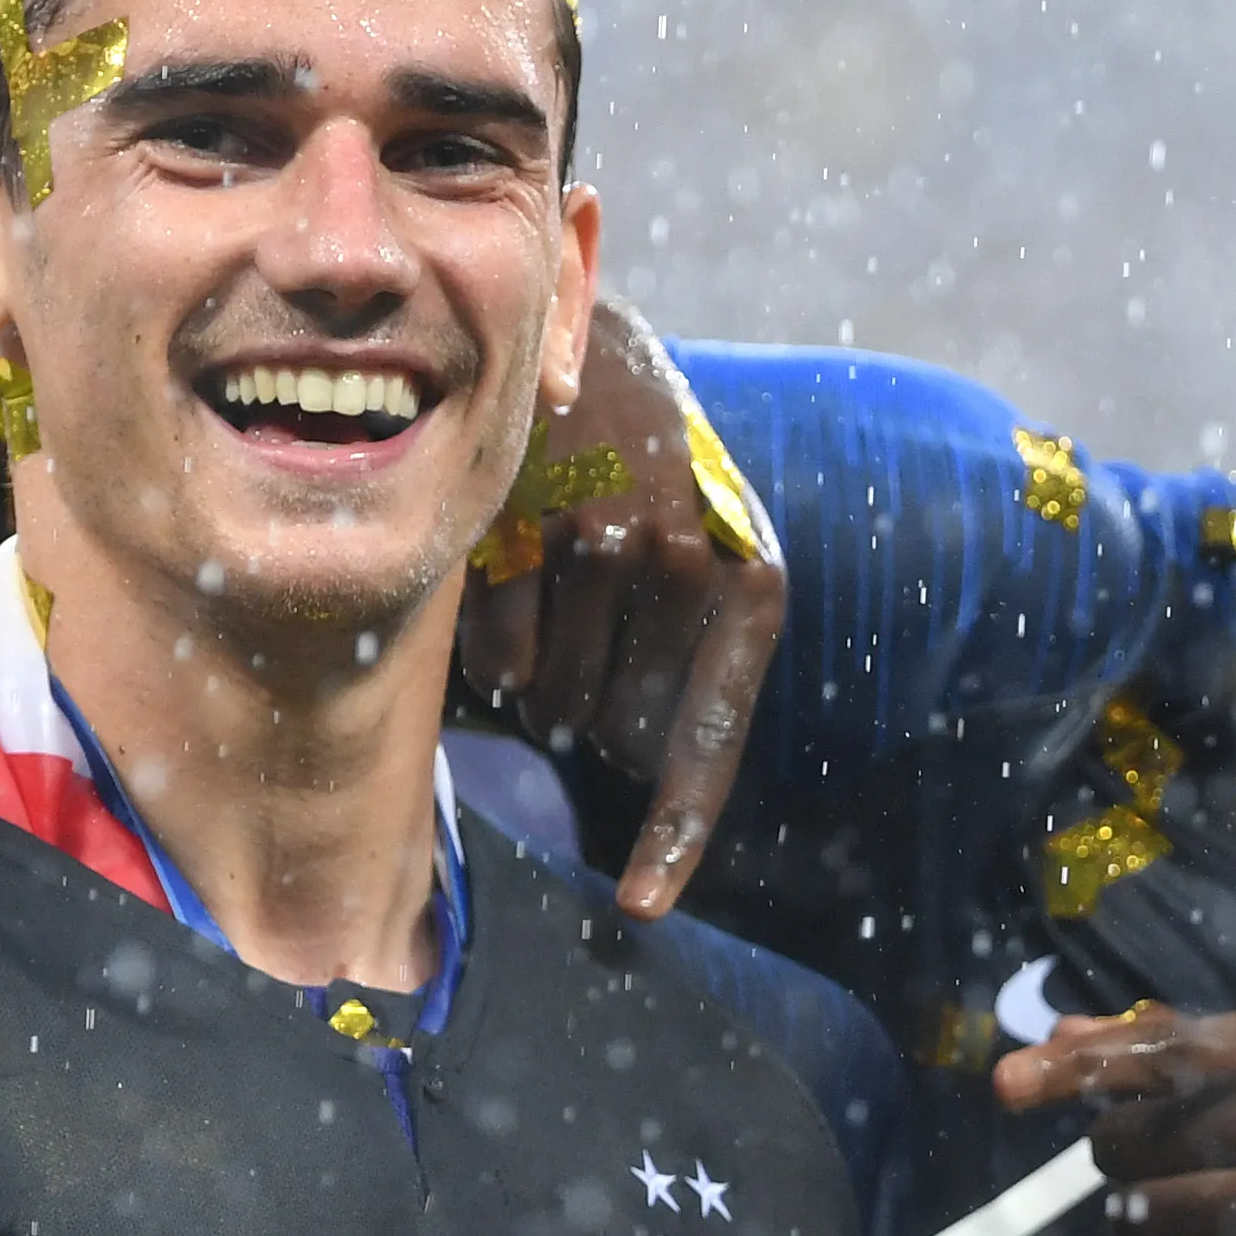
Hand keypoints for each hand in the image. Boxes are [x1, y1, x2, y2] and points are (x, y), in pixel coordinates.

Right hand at [448, 299, 789, 917]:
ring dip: (526, 662)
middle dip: (574, 703)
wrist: (568, 326)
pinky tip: (498, 563)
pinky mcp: (529, 518)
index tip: (636, 909)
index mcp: (748, 587)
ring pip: (543, 690)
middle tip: (561, 619)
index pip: (707, 735)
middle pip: (604, 724)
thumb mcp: (666, 553)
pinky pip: (496, 646)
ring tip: (532, 570)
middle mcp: (693, 563)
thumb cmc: (617, 466)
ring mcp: (615, 536)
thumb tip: (606, 766)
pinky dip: (487, 634)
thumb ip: (653, 659)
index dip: (671, 828)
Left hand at [995, 1009, 1235, 1235]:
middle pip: (1143, 1134)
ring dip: (1142, 1225)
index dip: (1077, 1065)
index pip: (1161, 1050)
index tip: (1007, 1084)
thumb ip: (1167, 1058)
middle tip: (1132, 1182)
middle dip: (1119, 1166)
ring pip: (1159, 1207)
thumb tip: (1057, 1026)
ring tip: (1163, 1228)